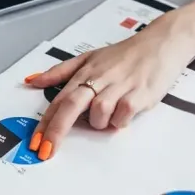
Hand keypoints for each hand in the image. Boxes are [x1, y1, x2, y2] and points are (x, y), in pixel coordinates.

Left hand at [25, 25, 194, 159]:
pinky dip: (120, 121)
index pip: (59, 99)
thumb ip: (61, 72)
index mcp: (85, 71)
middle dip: (56, 131)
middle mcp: (99, 78)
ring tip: (109, 113)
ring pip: (97, 115)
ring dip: (99, 123)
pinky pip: (121, 118)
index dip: (45, 122)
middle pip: (70, 106)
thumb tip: (34, 81)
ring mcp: (119, 87)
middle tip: (47, 149)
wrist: (160, 44)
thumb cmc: (125, 54)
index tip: (35, 141)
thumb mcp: (89, 57)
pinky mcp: (138, 96)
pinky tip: (125, 112)